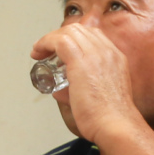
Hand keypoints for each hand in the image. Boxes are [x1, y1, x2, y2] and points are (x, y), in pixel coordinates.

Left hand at [30, 24, 145, 145]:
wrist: (116, 125)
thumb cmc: (108, 119)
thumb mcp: (98, 98)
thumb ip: (79, 91)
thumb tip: (59, 92)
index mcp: (116, 58)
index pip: (93, 35)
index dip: (73, 38)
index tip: (60, 49)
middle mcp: (108, 51)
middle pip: (80, 30)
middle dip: (59, 36)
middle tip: (45, 50)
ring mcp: (96, 54)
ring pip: (69, 32)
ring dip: (50, 39)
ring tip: (39, 51)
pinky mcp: (81, 62)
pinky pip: (60, 41)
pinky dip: (45, 43)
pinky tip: (37, 52)